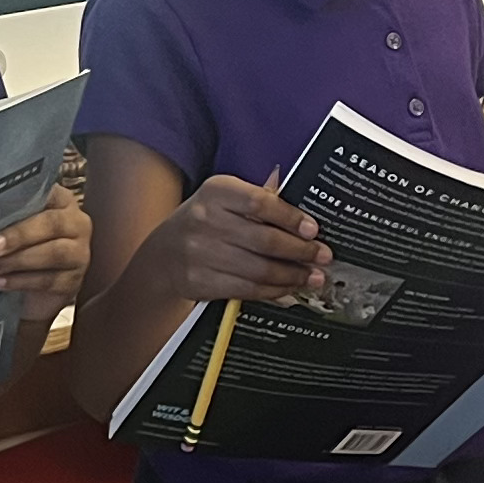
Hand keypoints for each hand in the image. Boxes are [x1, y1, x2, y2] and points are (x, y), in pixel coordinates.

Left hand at [0, 195, 90, 313]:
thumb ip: (8, 214)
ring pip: (53, 254)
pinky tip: (1, 282)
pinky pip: (49, 280)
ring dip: (17, 261)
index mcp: (62, 201)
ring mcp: (79, 253)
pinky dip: (21, 282)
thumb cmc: (21, 246)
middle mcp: (77, 223)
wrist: (34, 288)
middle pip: (52, 224)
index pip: (47, 193)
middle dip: (19, 235)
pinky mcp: (74, 281)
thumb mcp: (17, 223)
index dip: (23, 200)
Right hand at [150, 177, 331, 304]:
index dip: (291, 218)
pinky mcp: (201, 282)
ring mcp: (200, 254)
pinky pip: (247, 289)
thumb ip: (259, 203)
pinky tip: (288, 287)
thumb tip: (305, 222)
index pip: (260, 203)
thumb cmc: (203, 223)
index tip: (313, 229)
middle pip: (264, 240)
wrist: (161, 255)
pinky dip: (274, 290)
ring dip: (292, 275)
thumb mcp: (223, 200)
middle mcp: (205, 221)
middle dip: (301, 251)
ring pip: (259, 269)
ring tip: (312, 276)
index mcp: (215, 192)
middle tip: (322, 256)